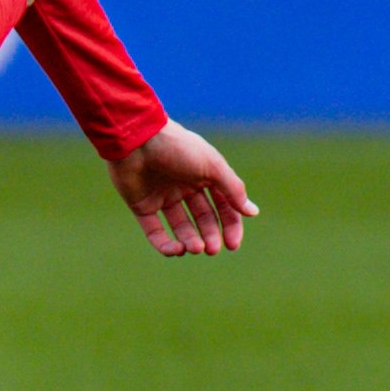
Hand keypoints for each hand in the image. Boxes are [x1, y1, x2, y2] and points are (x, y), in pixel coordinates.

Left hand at [110, 121, 255, 256]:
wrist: (137, 140)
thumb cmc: (178, 148)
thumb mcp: (213, 167)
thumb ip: (233, 190)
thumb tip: (253, 212)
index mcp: (203, 176)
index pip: (223, 206)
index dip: (230, 226)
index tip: (232, 245)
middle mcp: (184, 187)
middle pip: (203, 219)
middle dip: (209, 236)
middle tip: (211, 250)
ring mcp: (162, 197)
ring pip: (181, 227)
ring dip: (190, 241)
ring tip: (195, 248)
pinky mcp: (142, 206)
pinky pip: (155, 231)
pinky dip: (165, 244)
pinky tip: (176, 250)